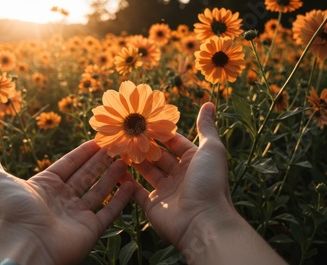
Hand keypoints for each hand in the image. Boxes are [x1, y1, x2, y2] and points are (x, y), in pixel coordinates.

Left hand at [0, 141, 132, 264]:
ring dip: (112, 176)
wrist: (25, 244)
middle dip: (101, 161)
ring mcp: (77, 215)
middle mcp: (62, 200)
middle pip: (86, 175)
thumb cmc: (11, 211)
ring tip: (126, 161)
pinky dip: (121, 199)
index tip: (97, 140)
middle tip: (117, 146)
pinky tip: (132, 185)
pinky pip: (109, 211)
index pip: (68, 164)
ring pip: (99, 191)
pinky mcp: (91, 229)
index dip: (82, 153)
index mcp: (44, 186)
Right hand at [124, 102, 230, 248]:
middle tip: (124, 131)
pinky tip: (113, 169)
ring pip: (146, 171)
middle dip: (143, 144)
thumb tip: (209, 103)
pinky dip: (125, 181)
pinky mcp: (152, 206)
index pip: (174, 142)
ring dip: (133, 159)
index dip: (159, 132)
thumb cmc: (210, 182)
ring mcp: (165, 191)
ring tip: (116, 145)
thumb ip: (207, 127)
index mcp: (194, 161)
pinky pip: (136, 191)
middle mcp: (180, 175)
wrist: (203, 222)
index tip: (142, 120)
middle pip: (158, 156)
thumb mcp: (212, 149)